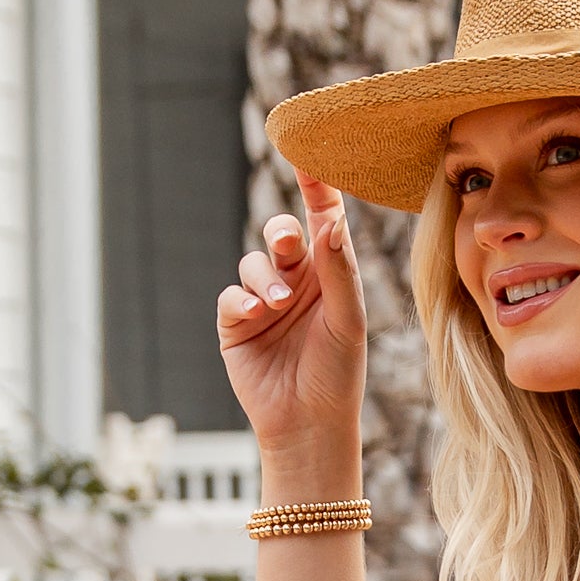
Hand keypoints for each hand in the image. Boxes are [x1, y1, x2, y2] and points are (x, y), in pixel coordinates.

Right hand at [216, 175, 366, 462]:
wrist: (308, 426)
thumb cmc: (338, 375)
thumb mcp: (347, 320)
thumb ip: (339, 270)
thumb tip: (331, 221)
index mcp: (330, 275)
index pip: (323, 220)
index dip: (316, 187)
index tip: (308, 154)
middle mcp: (296, 282)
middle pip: (281, 234)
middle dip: (280, 233)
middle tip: (287, 245)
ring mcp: (263, 301)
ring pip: (253, 263)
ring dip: (265, 279)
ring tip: (279, 305)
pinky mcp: (237, 325)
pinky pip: (231, 295)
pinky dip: (242, 300)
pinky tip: (257, 315)